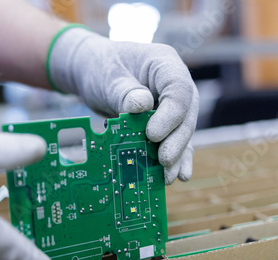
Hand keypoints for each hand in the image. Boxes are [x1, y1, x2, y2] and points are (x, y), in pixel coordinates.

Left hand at [48, 27, 197, 183]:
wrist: (92, 70)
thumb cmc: (101, 67)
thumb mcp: (108, 76)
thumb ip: (124, 91)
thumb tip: (140, 107)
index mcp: (164, 65)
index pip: (178, 89)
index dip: (170, 114)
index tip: (152, 134)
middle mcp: (173, 85)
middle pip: (185, 114)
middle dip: (176, 141)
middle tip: (164, 161)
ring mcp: (171, 104)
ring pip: (181, 131)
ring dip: (176, 155)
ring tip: (168, 176)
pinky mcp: (163, 121)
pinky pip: (172, 139)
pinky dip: (174, 157)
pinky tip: (178, 175)